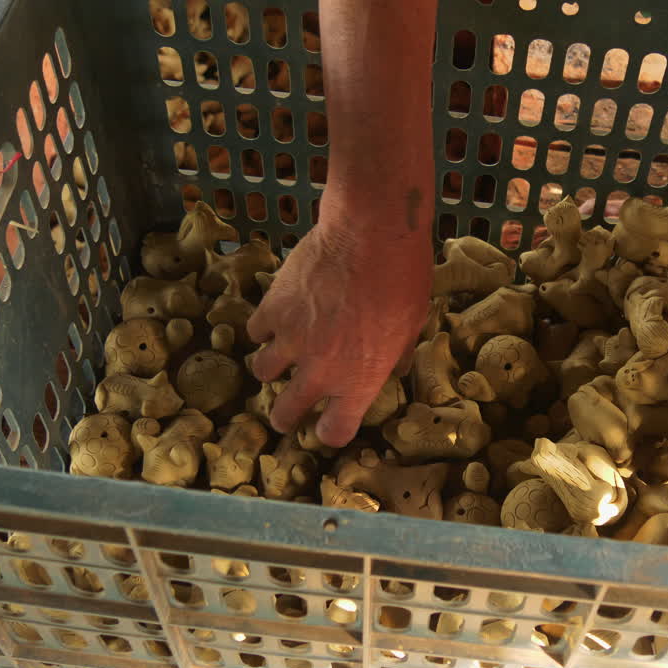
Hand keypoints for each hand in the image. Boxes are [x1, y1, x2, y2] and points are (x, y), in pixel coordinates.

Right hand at [247, 217, 429, 446]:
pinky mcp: (272, 309)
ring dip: (272, 367)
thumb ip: (395, 355)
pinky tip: (277, 317)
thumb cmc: (403, 279)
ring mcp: (291, 341)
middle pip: (286, 413)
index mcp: (359, 381)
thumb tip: (392, 369)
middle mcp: (320, 370)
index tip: (327, 426)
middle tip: (288, 410)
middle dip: (286, 415)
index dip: (330, 432)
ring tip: (280, 356)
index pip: (335, 431)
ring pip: (263, 372)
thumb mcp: (412, 326)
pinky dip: (264, 327)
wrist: (370, 235)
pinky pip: (256, 331)